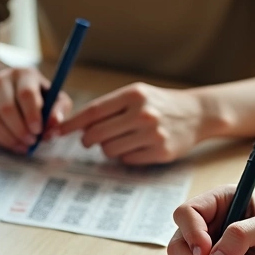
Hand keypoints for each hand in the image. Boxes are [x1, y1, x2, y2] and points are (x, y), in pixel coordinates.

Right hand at [0, 66, 72, 153]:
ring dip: (11, 138)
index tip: (38, 130)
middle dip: (20, 130)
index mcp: (24, 74)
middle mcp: (2, 81)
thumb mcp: (55, 97)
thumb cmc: (40, 96)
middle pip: (6, 108)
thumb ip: (59, 109)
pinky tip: (17, 145)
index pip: (25, 93)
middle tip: (33, 141)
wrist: (11, 90)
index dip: (32, 114)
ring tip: (26, 145)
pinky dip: (3, 141)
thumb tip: (55, 122)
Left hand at [57, 82, 208, 164]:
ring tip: (123, 138)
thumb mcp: (135, 95)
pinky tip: (139, 145)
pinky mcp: (160, 152)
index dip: (72, 123)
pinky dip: (126, 155)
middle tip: (91, 138)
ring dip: (109, 147)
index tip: (58, 131)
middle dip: (88, 139)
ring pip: (109, 150)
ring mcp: (153, 134)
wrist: (196, 113)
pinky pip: (126, 160)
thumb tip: (75, 126)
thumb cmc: (157, 104)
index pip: (93, 112)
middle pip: (96, 134)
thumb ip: (108, 108)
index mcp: (133, 95)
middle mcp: (143, 113)